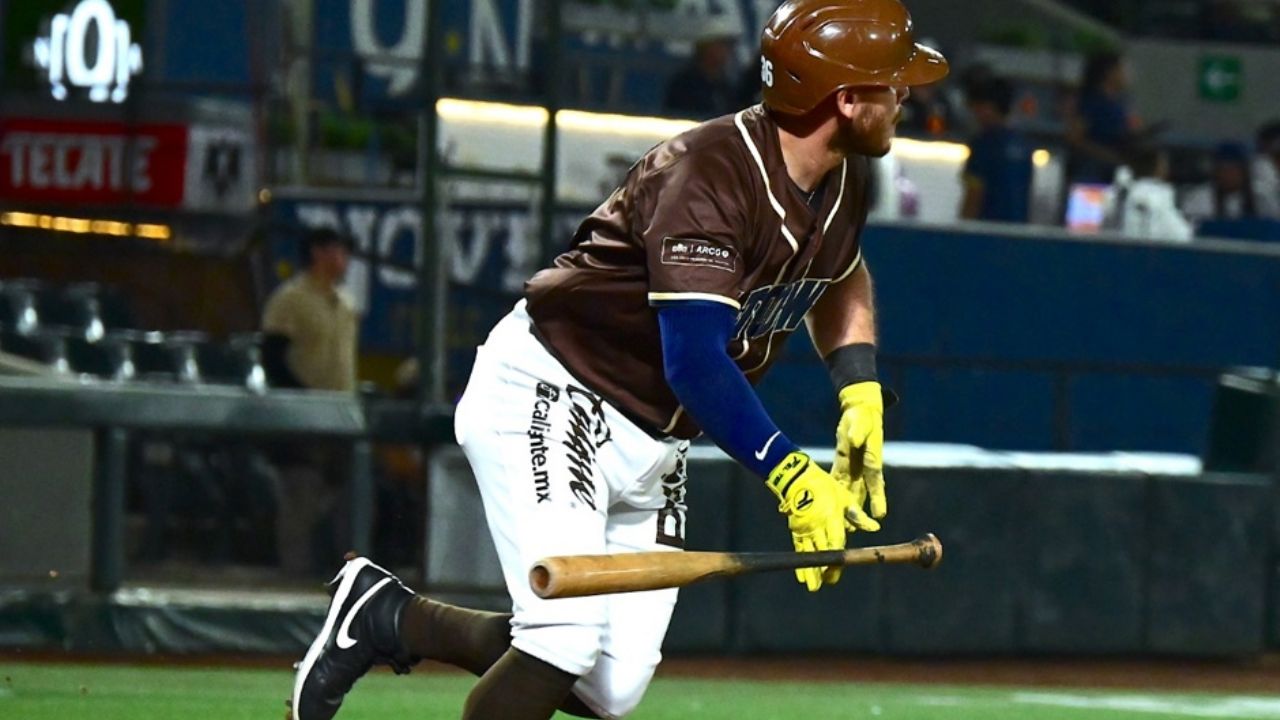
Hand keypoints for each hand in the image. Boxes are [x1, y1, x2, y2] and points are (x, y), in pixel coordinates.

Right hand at [765, 451, 854, 590]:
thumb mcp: (844, 497)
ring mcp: (804, 528)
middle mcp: (816, 525)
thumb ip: (858, 516)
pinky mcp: (795, 529)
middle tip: (827, 583)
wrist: (797, 477)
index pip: (835, 542)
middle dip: (824, 569)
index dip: (836, 558)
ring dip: (810, 570)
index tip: (837, 571)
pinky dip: (800, 562)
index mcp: (831, 517)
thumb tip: (875, 528)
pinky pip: (799, 549)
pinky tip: (801, 575)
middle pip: (822, 552)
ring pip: (808, 553)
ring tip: (813, 586)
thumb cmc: (824, 486)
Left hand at [831, 382, 885, 532]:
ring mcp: (854, 467)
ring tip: (845, 526)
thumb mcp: (860, 422)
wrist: (859, 411)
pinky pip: (839, 481)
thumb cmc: (863, 416)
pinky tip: (832, 507)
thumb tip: (854, 439)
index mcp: (872, 458)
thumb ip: (857, 432)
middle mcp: (864, 467)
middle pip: (863, 493)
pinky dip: (837, 494)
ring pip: (851, 491)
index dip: (877, 499)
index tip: (880, 515)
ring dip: (848, 507)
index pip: (875, 482)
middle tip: (857, 529)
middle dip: (860, 511)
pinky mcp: (843, 463)